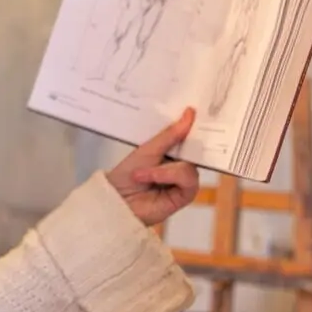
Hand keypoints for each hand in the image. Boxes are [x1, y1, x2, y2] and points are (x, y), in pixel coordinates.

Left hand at [105, 108, 200, 226]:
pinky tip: (152, 178)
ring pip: (190, 167)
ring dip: (165, 169)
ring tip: (143, 173)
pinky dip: (169, 176)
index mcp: (171, 150)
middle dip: (187, 145)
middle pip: (196, 151)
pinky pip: (188, 180)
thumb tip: (190, 113)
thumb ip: (170, 134)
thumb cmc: (126, 175)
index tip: (195, 110)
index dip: (193, 126)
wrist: (116, 201)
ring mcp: (183, 180)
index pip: (188, 136)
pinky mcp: (185, 195)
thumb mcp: (147, 149)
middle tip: (182, 137)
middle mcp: (180, 164)